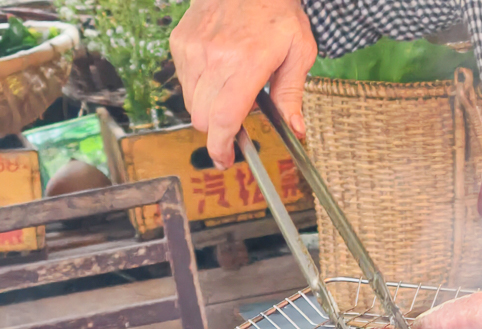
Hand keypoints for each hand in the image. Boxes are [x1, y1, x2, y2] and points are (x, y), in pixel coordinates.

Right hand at [170, 0, 316, 167]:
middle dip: (218, 129)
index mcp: (246, 63)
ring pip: (191, 102)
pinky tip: (218, 73)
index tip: (225, 159)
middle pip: (202, 117)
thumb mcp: (299, 51)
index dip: (221, 145)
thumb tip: (295, 129)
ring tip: (231, 90)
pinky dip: (199, 87)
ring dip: (208, 108)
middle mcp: (214, 57)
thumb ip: (292, 93)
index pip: (223, 117)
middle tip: (236, 124)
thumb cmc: (277, 12)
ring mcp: (193, 49)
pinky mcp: (180, 42)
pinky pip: (184, 81)